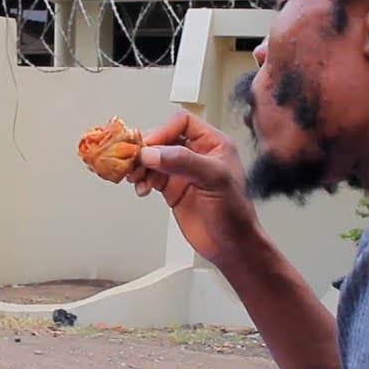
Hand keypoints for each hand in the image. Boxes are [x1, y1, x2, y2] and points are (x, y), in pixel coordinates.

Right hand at [128, 110, 263, 265]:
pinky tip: (142, 189)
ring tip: (135, 178)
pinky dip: (141, 180)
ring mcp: (183, 171)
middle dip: (146, 149)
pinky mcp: (172, 188)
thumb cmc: (234, 213)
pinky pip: (150, 175)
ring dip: (140, 165)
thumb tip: (152, 152)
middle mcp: (197, 153)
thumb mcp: (214, 179)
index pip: (182, 122)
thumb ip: (184, 161)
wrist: (230, 246)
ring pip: (153, 157)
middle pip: (163, 138)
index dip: (163, 131)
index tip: (149, 147)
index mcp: (213, 143)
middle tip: (134, 161)